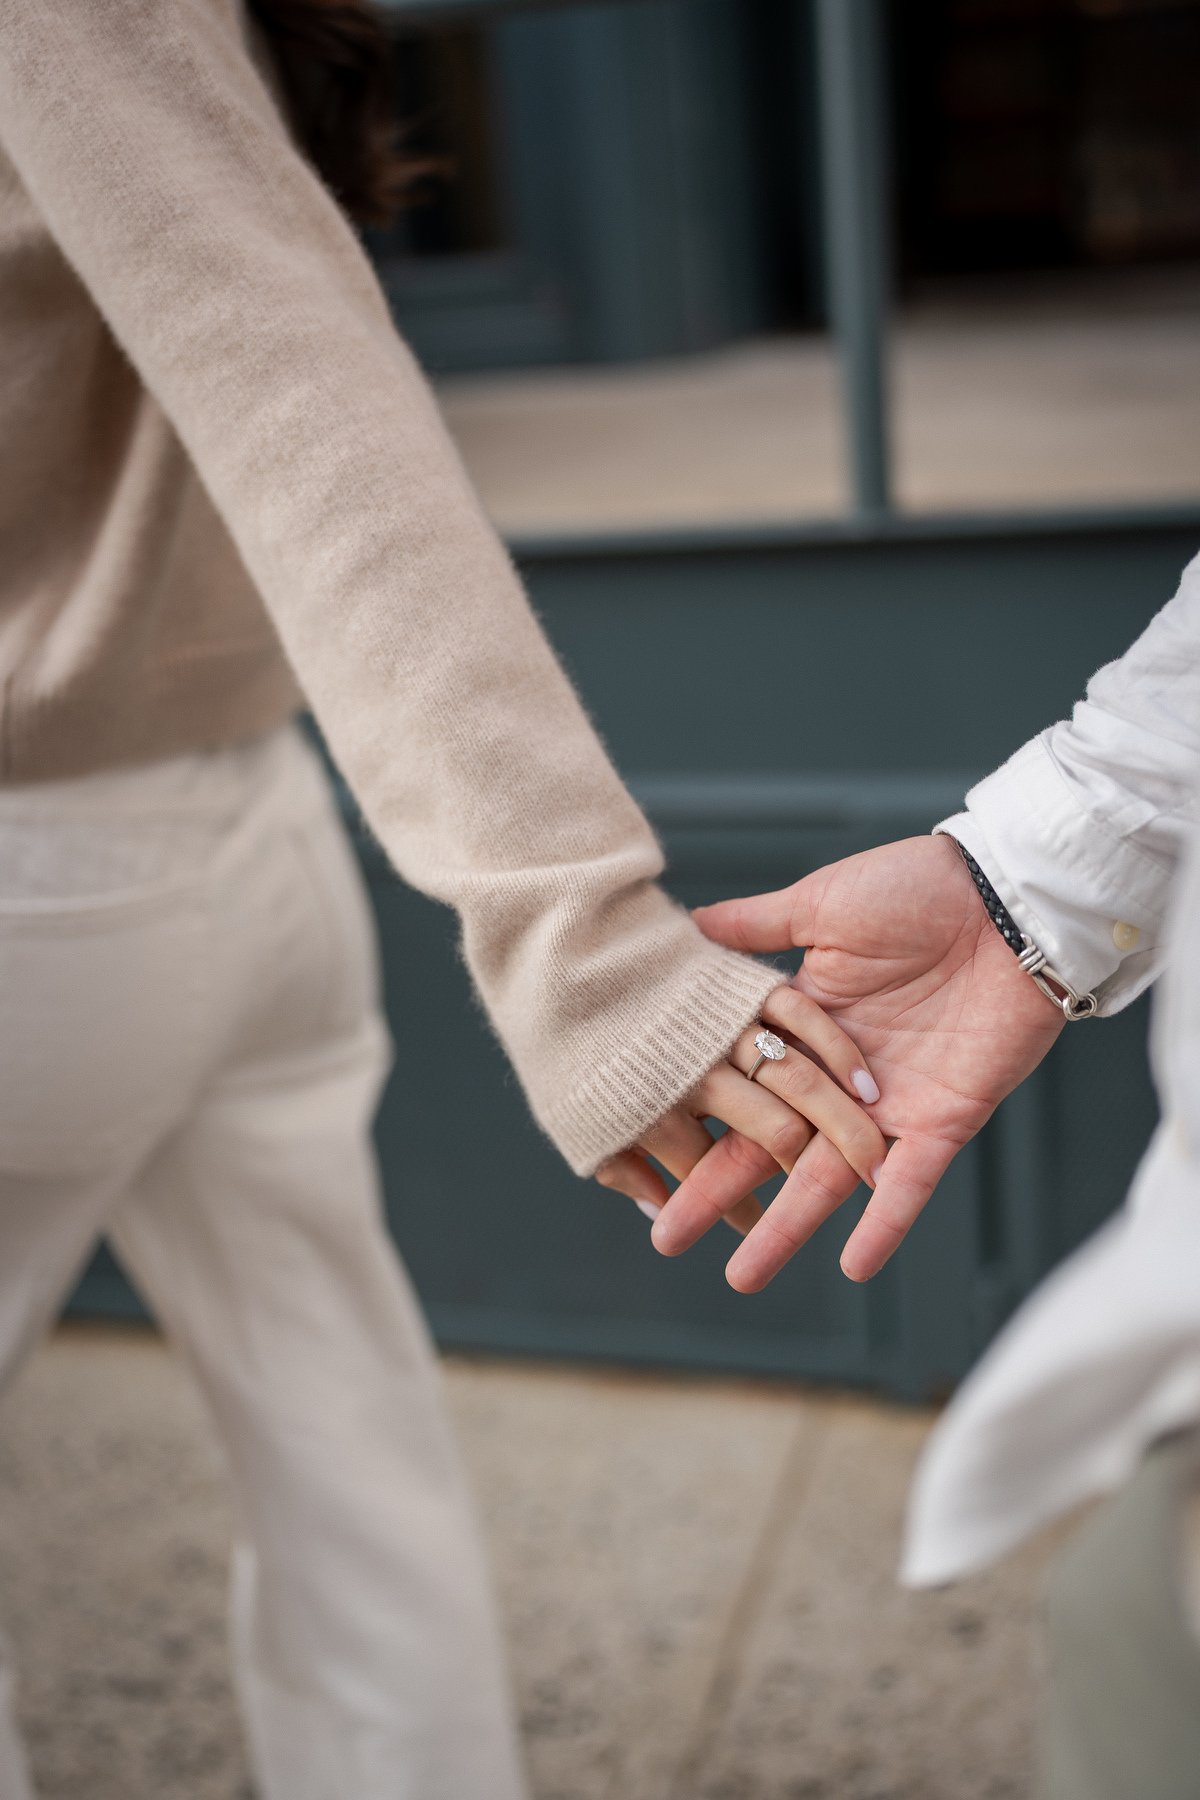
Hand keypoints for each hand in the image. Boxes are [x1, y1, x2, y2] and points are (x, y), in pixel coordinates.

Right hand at [649, 835, 1064, 1285]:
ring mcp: (888, 1104)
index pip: (737, 1086)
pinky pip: (910, 1183)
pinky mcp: (943, 1120)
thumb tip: (685, 923)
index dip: (695, 1122)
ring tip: (741, 1274)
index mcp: (802, 1026)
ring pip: (827, 1176)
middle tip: (666, 1236)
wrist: (1006, 899)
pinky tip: (854, 1264)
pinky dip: (884, 1223)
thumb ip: (754, 924)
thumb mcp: (821, 904)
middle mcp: (838, 1076)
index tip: (644, 1155)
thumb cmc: (916, 887)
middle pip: (766, 1142)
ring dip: (787, 1227)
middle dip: (717, 1190)